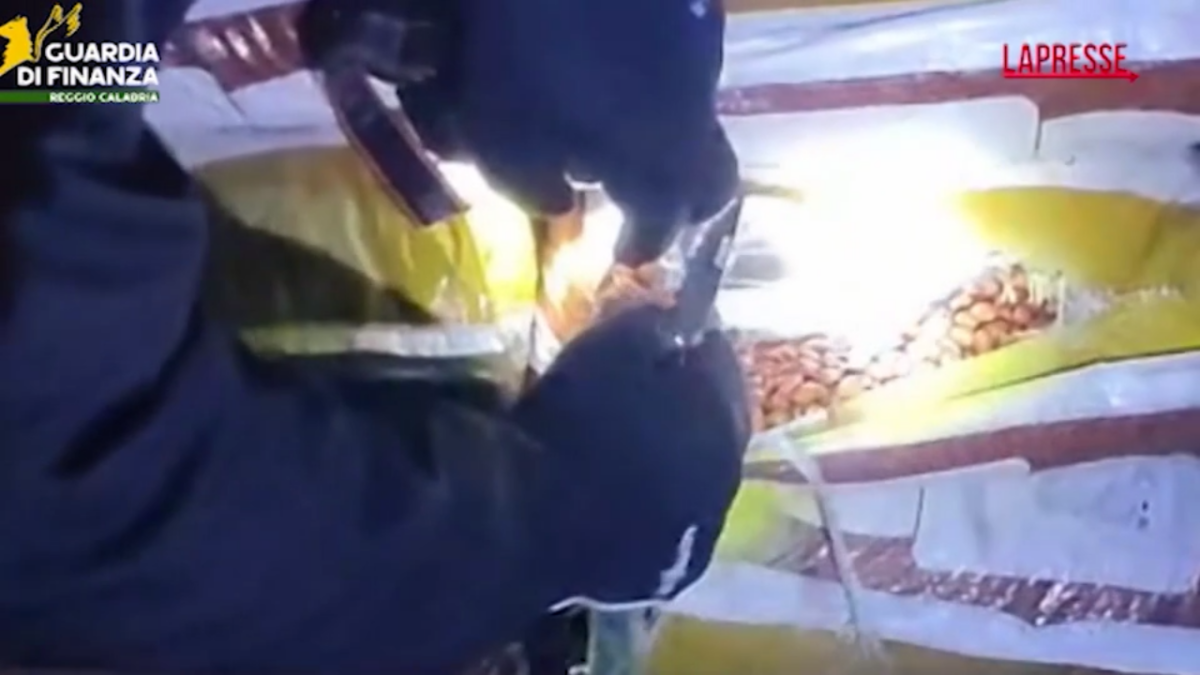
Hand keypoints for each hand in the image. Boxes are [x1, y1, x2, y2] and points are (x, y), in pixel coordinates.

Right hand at [514, 306, 749, 607]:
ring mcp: (694, 537)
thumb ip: (659, 324)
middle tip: (647, 386)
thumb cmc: (570, 419)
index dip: (696, 347)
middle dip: (688, 404)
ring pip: (689, 482)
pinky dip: (646, 506)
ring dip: (668, 459)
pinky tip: (611, 494)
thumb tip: (675, 321)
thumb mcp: (616, 342)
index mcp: (725, 424)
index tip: (669, 332)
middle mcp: (725, 484)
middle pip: (713, 428)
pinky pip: (661, 526)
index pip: (724, 369)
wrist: (522, 514)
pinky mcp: (657, 577)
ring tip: (625, 443)